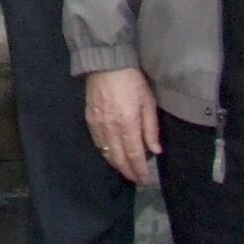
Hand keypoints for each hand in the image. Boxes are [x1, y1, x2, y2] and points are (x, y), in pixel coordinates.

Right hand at [84, 68, 160, 185]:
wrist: (106, 64)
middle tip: (137, 179)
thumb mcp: (148, 102)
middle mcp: (111, 128)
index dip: (139, 170)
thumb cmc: (132, 81)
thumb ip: (151, 128)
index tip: (145, 179)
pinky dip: (105, 152)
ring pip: (106, 153)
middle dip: (128, 172)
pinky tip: (111, 155)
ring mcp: (97, 125)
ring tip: (126, 170)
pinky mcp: (89, 120)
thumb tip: (155, 151)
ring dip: (116, 165)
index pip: (134, 154)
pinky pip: (97, 143)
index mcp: (127, 124)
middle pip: (118, 158)